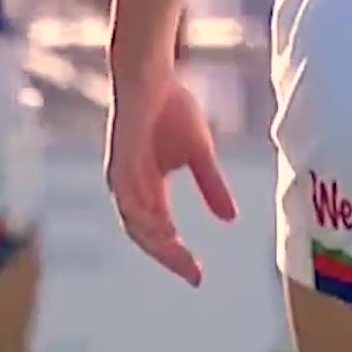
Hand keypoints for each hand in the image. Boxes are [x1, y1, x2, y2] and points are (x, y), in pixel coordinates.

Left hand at [105, 71, 236, 284]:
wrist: (150, 74)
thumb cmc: (170, 108)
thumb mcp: (200, 154)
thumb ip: (211, 186)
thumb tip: (231, 220)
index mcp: (147, 190)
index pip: (160, 233)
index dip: (178, 256)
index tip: (200, 277)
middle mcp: (131, 188)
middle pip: (146, 235)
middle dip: (169, 257)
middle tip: (194, 275)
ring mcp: (123, 174)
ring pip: (135, 220)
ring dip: (156, 241)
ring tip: (179, 256)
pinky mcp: (120, 158)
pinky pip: (128, 194)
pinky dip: (143, 214)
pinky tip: (161, 227)